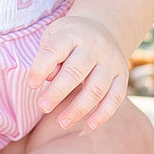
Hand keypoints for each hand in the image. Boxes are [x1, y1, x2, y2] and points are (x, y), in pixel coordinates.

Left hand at [26, 15, 128, 132]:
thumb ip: (48, 57)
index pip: (54, 50)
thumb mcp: (53, 37)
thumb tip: (48, 80)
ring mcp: (111, 60)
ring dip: (78, 108)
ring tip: (61, 123)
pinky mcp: (122, 74)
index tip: (31, 85)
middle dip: (58, 92)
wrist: (102, 28)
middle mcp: (94, 46)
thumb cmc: (68, 39)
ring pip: (96, 88)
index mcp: (72, 34)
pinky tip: (89, 125)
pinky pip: (115, 97)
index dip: (41, 68)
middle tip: (43, 107)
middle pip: (75, 71)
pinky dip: (103, 113)